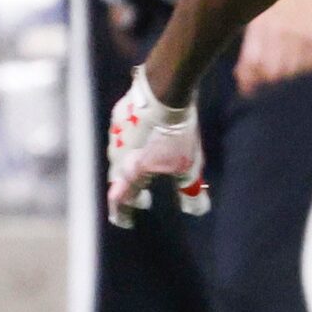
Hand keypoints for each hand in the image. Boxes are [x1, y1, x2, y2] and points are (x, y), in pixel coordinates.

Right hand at [106, 67, 208, 226]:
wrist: (164, 90)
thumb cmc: (177, 132)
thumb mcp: (189, 166)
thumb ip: (189, 190)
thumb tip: (196, 211)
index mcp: (130, 172)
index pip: (120, 200)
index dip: (122, 214)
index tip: (126, 222)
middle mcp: (117, 156)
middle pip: (120, 180)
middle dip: (132, 192)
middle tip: (145, 199)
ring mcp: (115, 134)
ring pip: (120, 157)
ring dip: (131, 167)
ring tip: (147, 170)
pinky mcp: (118, 115)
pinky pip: (123, 135)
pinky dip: (133, 144)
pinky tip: (146, 140)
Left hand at [233, 0, 311, 95]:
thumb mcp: (260, 10)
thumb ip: (250, 41)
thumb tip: (240, 74)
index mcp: (262, 22)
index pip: (252, 63)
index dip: (248, 80)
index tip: (246, 87)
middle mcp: (283, 31)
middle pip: (271, 72)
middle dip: (265, 80)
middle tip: (263, 79)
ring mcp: (304, 35)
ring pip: (291, 72)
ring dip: (283, 75)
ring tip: (280, 67)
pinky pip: (309, 65)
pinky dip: (301, 68)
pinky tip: (296, 60)